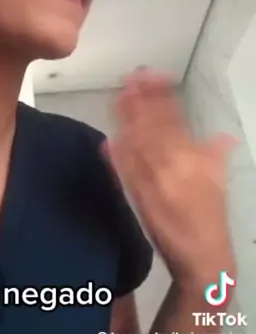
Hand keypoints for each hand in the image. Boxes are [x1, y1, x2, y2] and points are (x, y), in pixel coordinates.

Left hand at [104, 69, 236, 291]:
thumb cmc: (211, 216)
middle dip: (140, 99)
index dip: (162, 94)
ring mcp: (152, 179)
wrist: (201, 257)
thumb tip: (223, 139)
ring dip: (126, 118)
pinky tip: (110, 139)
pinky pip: (124, 170)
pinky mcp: (137, 195)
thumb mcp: (219, 180)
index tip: (153, 76)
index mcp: (194, 157)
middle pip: (151, 124)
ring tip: (119, 97)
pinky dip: (117, 153)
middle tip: (131, 78)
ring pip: (136, 141)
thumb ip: (216, 154)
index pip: (174, 117)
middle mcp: (173, 164)